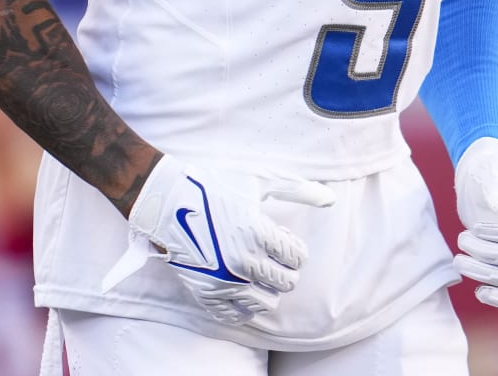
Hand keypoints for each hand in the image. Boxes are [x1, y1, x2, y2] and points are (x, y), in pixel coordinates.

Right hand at [126, 155, 334, 325]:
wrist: (166, 201)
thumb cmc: (214, 187)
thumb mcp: (258, 181)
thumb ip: (297, 190)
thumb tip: (331, 199)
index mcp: (257, 232)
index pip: (298, 258)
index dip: (294, 248)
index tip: (282, 240)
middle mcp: (242, 261)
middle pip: (287, 282)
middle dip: (285, 268)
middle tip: (271, 255)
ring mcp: (223, 281)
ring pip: (267, 303)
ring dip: (267, 288)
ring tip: (255, 269)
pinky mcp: (205, 294)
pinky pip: (237, 316)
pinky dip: (244, 305)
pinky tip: (240, 286)